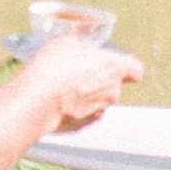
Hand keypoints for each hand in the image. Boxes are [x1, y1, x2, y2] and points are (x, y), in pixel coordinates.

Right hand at [20, 36, 137, 132]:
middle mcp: (112, 93)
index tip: (115, 64)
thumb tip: (78, 50)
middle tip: (76, 72)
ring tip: (60, 87)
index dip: (127, 66)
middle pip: (112, 85)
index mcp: (114, 68)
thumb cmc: (53, 67)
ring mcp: (98, 112)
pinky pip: (82, 115)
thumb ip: (81, 48)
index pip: (135, 69)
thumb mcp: (66, 43)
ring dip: (84, 95)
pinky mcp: (81, 126)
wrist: (34, 101)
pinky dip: (72, 109)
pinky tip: (55, 102)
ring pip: (97, 101)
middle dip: (98, 80)